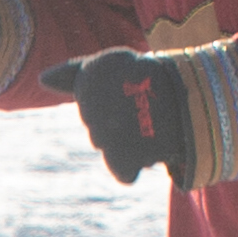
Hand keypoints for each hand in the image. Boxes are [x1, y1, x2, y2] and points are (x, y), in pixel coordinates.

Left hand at [42, 52, 188, 185]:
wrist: (195, 97)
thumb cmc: (155, 79)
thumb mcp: (115, 64)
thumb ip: (75, 73)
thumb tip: (41, 79)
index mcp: (92, 76)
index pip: (88, 93)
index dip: (113, 92)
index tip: (135, 86)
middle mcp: (92, 107)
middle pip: (96, 125)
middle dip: (117, 118)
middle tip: (146, 105)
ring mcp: (104, 136)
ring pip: (108, 146)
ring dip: (128, 139)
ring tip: (153, 122)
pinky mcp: (121, 160)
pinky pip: (124, 172)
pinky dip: (135, 166)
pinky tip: (150, 149)